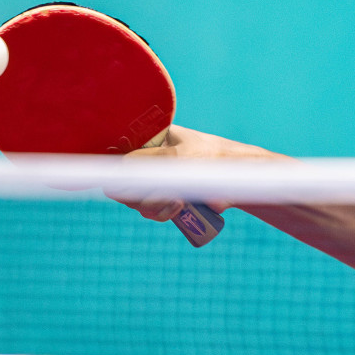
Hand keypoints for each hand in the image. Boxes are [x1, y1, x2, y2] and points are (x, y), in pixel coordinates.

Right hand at [104, 125, 279, 221]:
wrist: (238, 178)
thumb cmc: (211, 158)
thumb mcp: (176, 157)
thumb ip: (145, 163)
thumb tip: (115, 176)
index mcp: (149, 140)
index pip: (118, 157)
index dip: (117, 173)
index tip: (126, 183)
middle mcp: (149, 159)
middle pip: (123, 183)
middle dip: (137, 194)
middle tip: (158, 194)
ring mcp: (157, 179)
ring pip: (136, 201)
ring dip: (151, 206)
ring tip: (176, 202)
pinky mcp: (166, 198)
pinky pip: (150, 211)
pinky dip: (160, 214)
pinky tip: (177, 208)